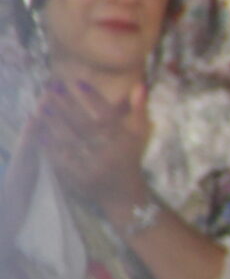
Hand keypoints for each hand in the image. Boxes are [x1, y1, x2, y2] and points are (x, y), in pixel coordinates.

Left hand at [34, 78, 151, 213]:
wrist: (123, 195)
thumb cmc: (130, 158)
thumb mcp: (140, 134)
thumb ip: (138, 110)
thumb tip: (138, 85)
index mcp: (124, 141)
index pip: (108, 116)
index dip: (94, 99)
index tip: (79, 83)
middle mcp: (110, 153)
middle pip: (85, 126)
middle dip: (67, 106)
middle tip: (52, 89)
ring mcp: (93, 167)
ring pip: (71, 141)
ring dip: (54, 123)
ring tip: (42, 107)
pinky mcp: (79, 179)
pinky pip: (62, 159)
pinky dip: (51, 146)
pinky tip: (41, 133)